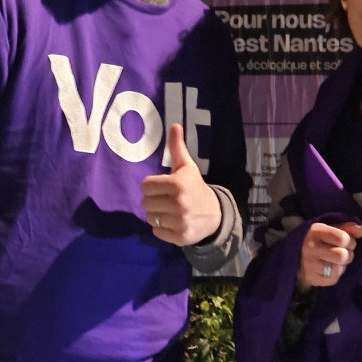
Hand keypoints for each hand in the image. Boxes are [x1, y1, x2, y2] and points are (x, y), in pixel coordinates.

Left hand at [141, 122, 221, 245]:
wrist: (216, 214)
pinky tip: (174, 223)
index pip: (145, 185)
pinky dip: (162, 230)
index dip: (152, 186)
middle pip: (145, 203)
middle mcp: (178, 202)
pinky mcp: (180, 236)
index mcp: (177, 184)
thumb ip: (177, 148)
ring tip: (170, 212)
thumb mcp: (187, 167)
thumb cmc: (195, 187)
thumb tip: (174, 125)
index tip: (163, 187)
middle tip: (166, 200)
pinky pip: (157, 233)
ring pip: (150, 219)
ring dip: (157, 216)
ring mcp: (180, 221)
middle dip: (154, 201)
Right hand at [298, 220, 361, 290]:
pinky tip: (330, 268)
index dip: (350, 241)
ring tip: (336, 260)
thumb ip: (349, 228)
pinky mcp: (311, 278)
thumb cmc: (321, 239)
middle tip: (343, 252)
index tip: (346, 241)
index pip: (343, 239)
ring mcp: (309, 264)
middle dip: (348, 254)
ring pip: (338, 268)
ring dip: (342, 265)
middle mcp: (310, 248)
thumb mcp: (333, 228)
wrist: (299, 253)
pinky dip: (336, 274)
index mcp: (316, 231)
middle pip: (342, 256)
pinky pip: (333, 279)